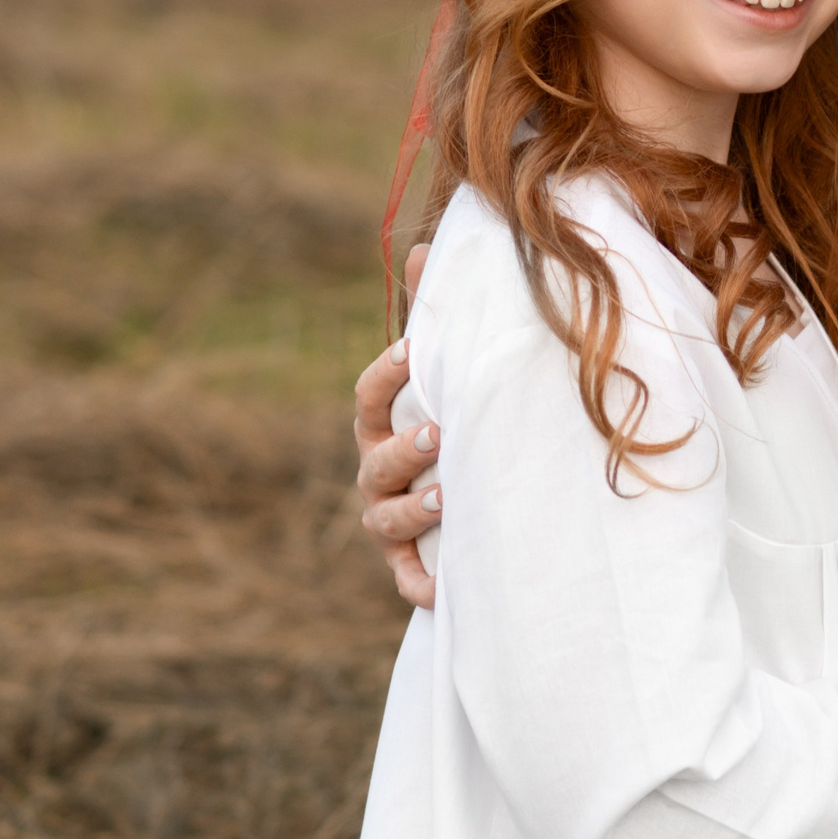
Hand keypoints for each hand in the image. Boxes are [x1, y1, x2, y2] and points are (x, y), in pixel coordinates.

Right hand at [354, 243, 438, 606]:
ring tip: (445, 497)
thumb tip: (424, 246)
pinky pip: (407, 580)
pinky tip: (441, 591)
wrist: (467, 498)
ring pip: (385, 518)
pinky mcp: (410, 565)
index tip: (410, 350)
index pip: (369, 396)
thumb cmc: (452, 420)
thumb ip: (433, 315)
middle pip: (376, 461)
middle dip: (402, 449)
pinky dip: (421, 586)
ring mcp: (389, 519)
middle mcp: (378, 472)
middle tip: (438, 434)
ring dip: (410, 509)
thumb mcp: (443, 372)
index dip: (384, 375)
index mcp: (384, 423)